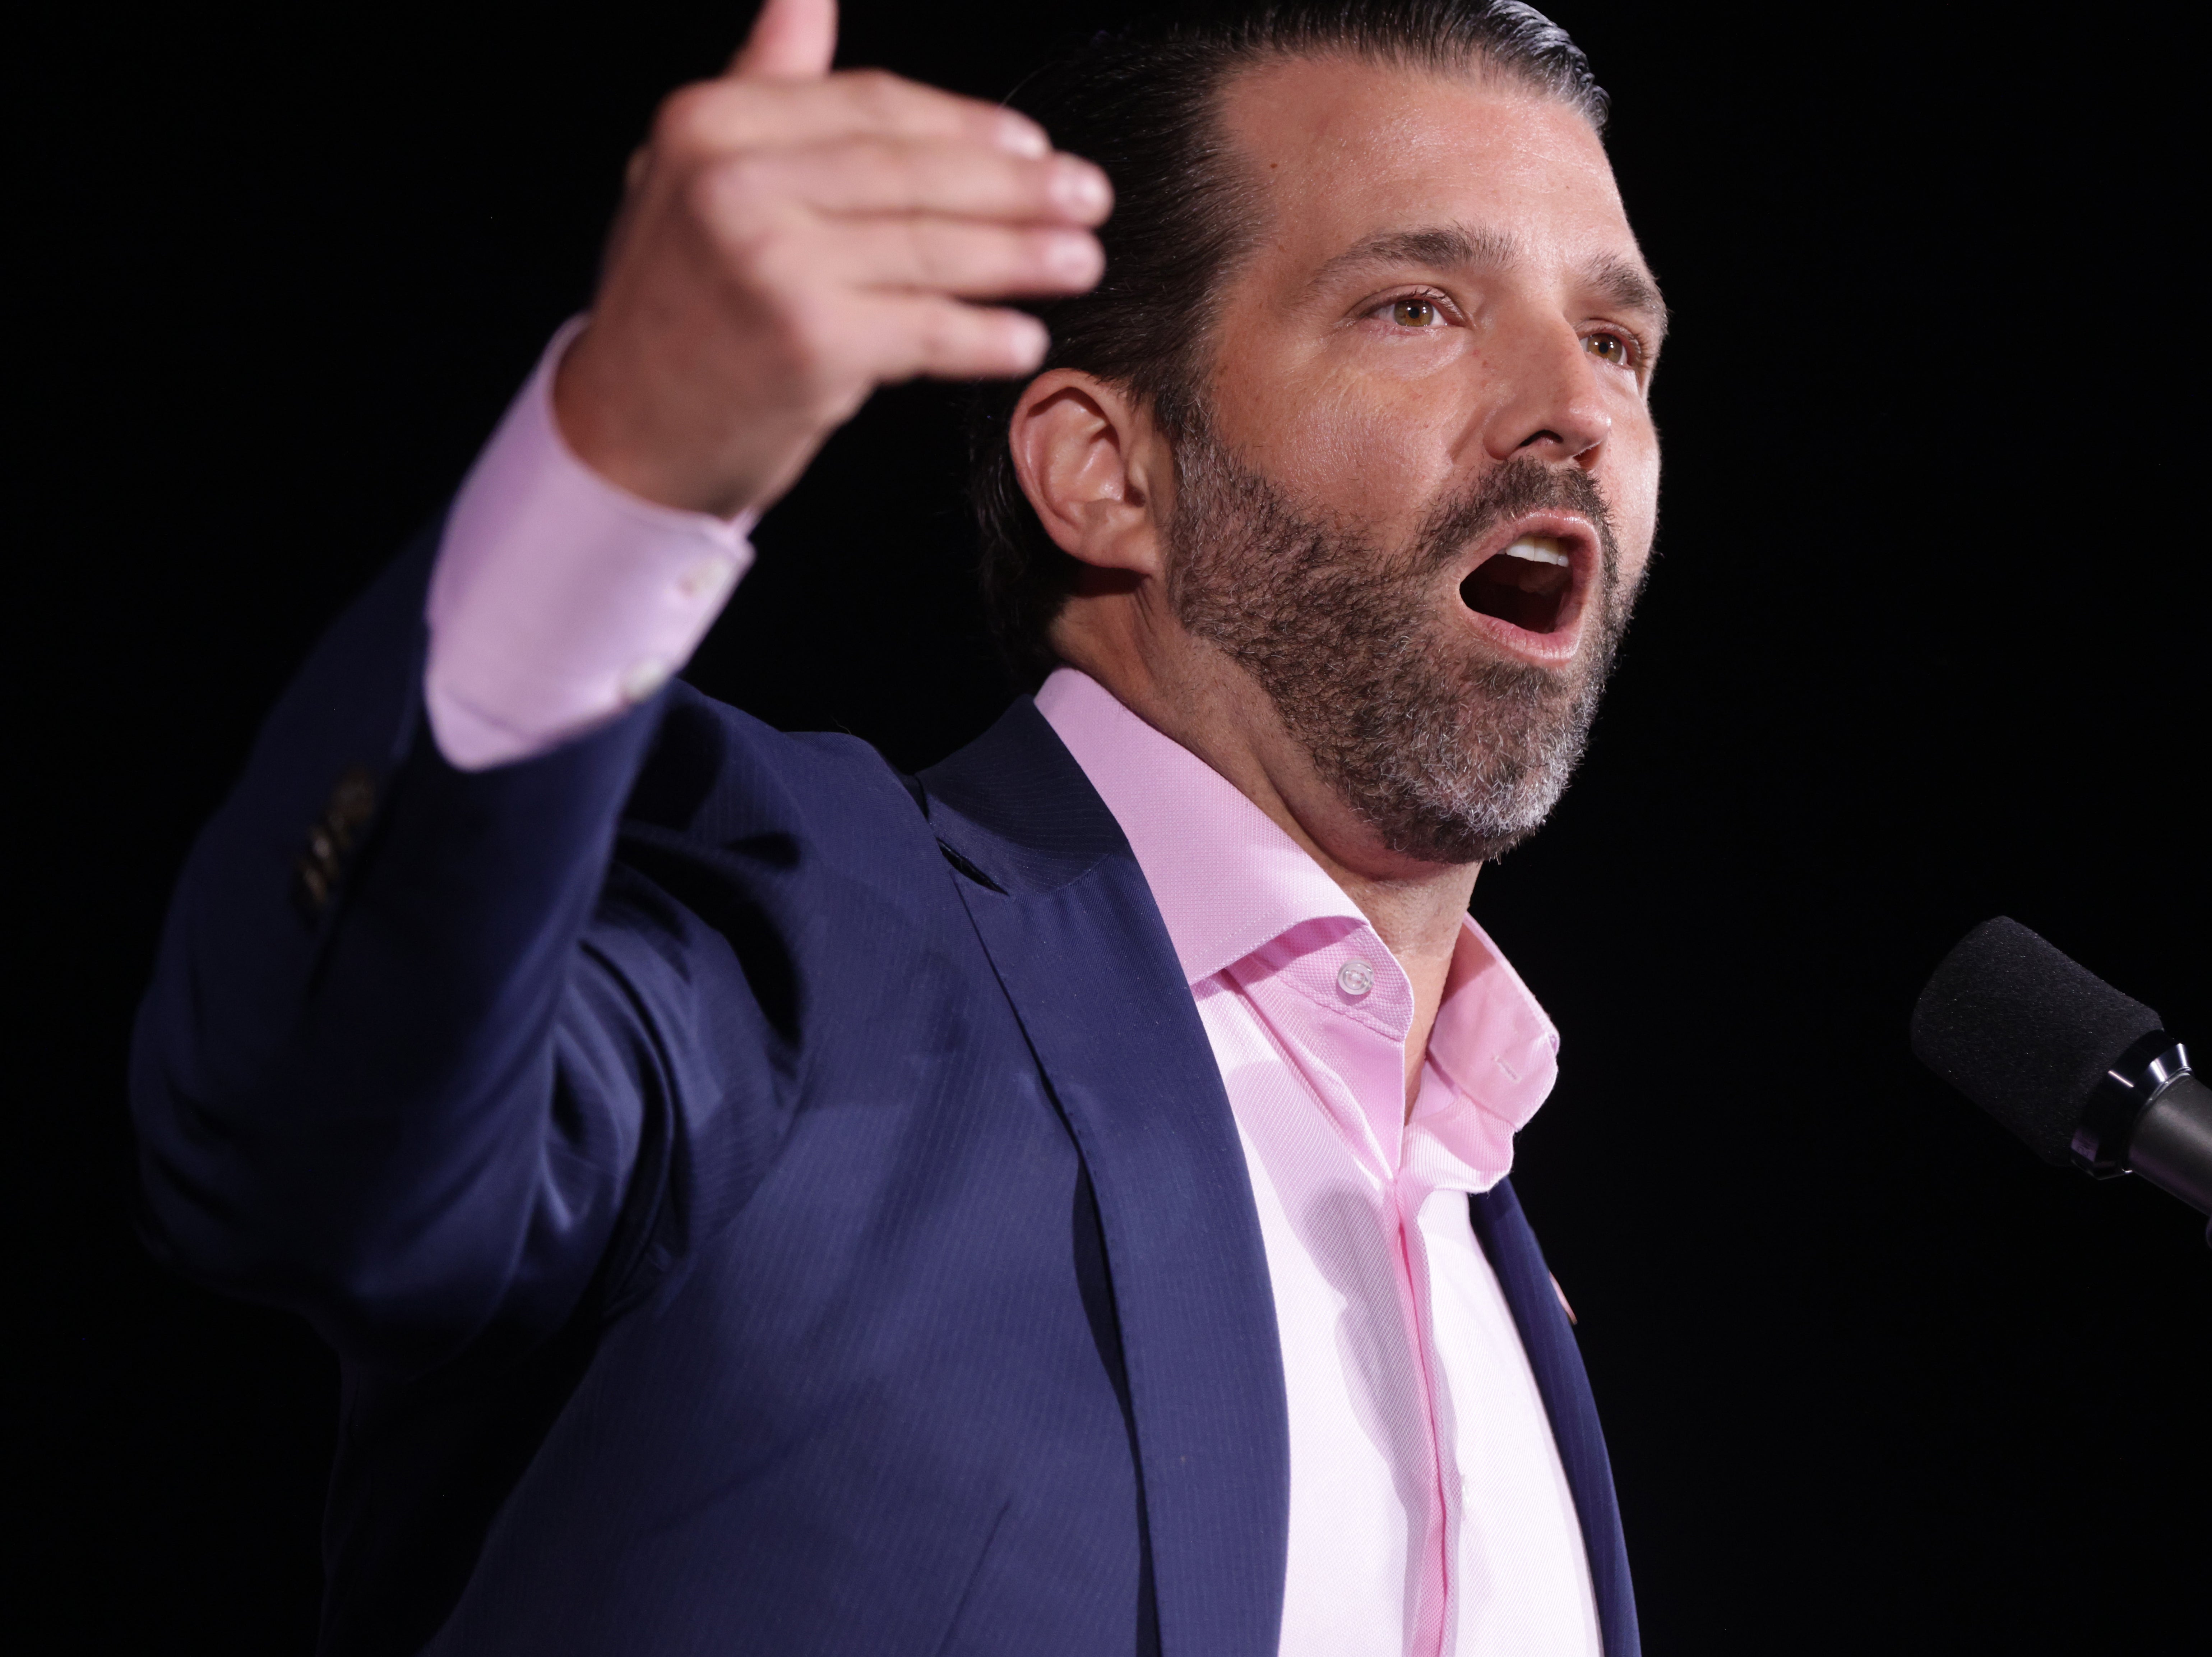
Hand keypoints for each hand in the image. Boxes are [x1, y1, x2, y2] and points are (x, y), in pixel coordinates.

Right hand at [553, 0, 1110, 518]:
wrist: (627, 429)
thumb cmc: (679, 302)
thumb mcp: (696, 174)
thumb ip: (765, 81)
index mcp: (711, 124)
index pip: (872, 107)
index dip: (965, 126)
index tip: (1034, 146)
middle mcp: (735, 184)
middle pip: (911, 172)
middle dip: (1014, 188)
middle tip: (1088, 198)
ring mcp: (771, 262)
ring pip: (929, 248)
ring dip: (1020, 257)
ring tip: (1080, 260)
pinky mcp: (808, 341)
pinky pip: (924, 329)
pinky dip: (982, 335)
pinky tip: (1026, 339)